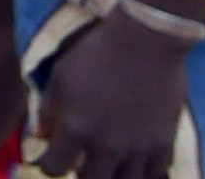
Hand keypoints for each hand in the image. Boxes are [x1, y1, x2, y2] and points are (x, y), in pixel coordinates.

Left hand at [26, 15, 193, 178]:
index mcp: (77, 128)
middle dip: (82, 173)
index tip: (51, 157)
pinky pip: (155, 175)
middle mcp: (107, 145)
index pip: (54, 168)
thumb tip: (40, 136)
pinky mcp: (164, 143)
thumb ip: (48, 110)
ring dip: (114, 175)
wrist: (145, 39)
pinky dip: (144, 172)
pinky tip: (136, 161)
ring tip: (109, 163)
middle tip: (82, 160)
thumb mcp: (61, 76)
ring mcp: (138, 148)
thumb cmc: (96, 52)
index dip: (49, 164)